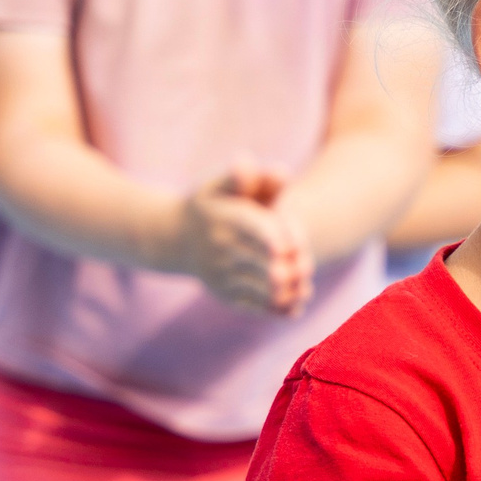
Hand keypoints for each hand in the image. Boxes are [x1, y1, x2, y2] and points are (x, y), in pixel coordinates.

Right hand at [176, 162, 312, 314]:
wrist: (174, 237)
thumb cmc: (213, 205)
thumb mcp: (223, 185)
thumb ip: (250, 176)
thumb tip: (279, 170)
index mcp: (225, 218)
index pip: (254, 229)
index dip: (274, 239)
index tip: (292, 247)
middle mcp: (220, 248)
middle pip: (260, 262)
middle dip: (288, 269)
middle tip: (306, 270)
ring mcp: (220, 274)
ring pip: (257, 289)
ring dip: (286, 292)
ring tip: (306, 290)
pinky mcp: (222, 293)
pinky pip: (250, 306)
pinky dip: (275, 310)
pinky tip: (296, 309)